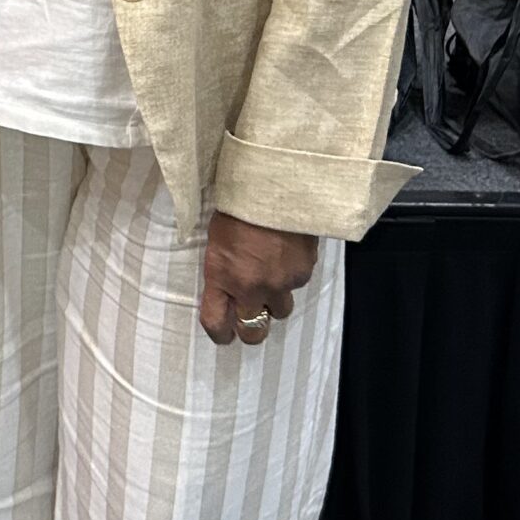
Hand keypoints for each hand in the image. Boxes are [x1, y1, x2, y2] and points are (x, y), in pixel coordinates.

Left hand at [199, 208, 317, 347]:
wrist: (274, 185)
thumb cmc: (238, 206)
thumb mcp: (217, 239)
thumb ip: (222, 270)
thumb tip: (230, 289)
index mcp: (221, 276)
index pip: (216, 323)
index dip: (220, 334)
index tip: (224, 334)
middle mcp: (251, 287)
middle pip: (253, 332)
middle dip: (252, 328)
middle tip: (252, 317)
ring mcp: (280, 283)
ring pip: (280, 310)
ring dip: (275, 300)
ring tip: (271, 278)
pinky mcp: (303, 273)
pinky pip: (297, 285)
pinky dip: (292, 275)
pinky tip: (287, 254)